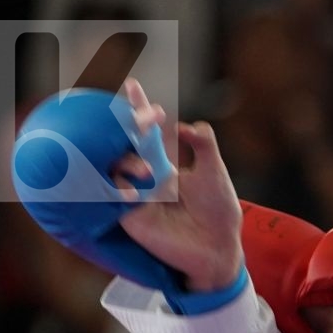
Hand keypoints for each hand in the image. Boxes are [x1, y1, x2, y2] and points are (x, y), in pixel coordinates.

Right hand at [111, 79, 243, 292]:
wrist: (218, 248)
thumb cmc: (219, 211)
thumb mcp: (215, 173)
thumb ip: (205, 146)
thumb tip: (188, 125)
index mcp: (165, 162)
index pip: (147, 132)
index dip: (138, 109)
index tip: (132, 85)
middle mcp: (145, 175)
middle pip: (126, 143)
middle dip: (129, 127)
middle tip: (146, 120)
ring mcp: (135, 194)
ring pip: (115, 167)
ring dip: (127, 161)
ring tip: (150, 170)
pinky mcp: (129, 216)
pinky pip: (113, 197)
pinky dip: (118, 190)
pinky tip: (133, 193)